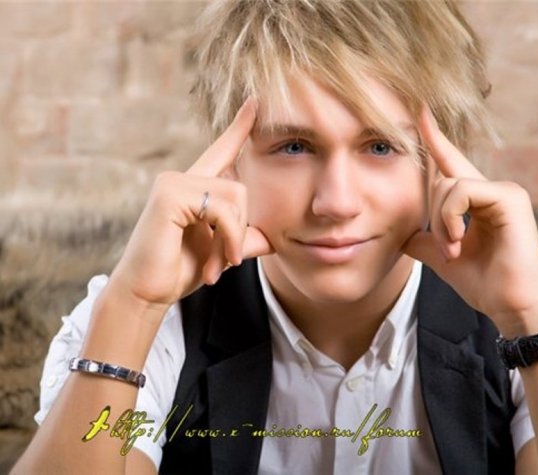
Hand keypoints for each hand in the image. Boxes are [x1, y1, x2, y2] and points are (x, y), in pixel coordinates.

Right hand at [110, 97, 273, 306]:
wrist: (148, 293)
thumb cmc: (180, 270)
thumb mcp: (223, 251)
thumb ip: (246, 238)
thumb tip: (275, 236)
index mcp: (195, 186)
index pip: (222, 150)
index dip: (240, 126)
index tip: (256, 101)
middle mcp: (183, 178)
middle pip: (241, 188)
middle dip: (240, 231)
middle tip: (227, 262)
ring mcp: (174, 182)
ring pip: (235, 198)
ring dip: (234, 239)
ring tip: (221, 264)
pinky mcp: (170, 194)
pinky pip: (222, 208)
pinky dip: (227, 238)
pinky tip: (216, 262)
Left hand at [404, 107, 537, 336]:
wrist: (510, 305)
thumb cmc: (483, 282)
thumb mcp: (442, 255)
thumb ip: (422, 237)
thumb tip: (399, 231)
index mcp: (475, 200)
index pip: (449, 161)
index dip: (433, 137)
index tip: (418, 111)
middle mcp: (491, 189)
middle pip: (440, 180)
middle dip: (432, 218)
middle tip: (445, 249)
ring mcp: (503, 190)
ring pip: (448, 186)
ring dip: (441, 223)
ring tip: (453, 249)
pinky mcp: (509, 196)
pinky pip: (462, 192)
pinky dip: (452, 218)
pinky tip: (459, 241)